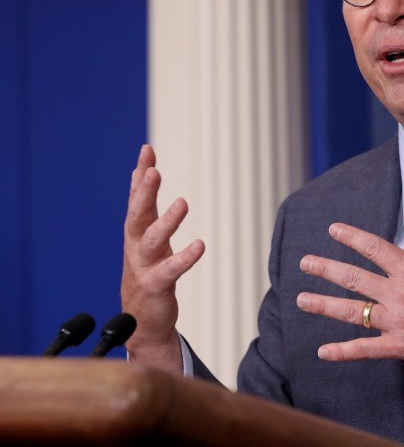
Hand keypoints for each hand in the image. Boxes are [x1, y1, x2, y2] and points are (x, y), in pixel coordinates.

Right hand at [121, 144, 204, 374]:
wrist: (141, 322)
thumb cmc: (147, 272)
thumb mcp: (145, 236)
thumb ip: (146, 206)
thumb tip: (142, 171)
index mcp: (136, 232)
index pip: (137, 198)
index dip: (140, 174)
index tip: (147, 150)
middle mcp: (136, 246)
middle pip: (137, 215)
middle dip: (143, 193)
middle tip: (152, 171)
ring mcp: (143, 266)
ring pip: (151, 241)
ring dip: (166, 222)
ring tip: (182, 202)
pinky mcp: (155, 286)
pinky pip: (170, 271)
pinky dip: (184, 258)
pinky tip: (200, 245)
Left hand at [296, 191, 403, 385]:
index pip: (374, 248)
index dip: (351, 237)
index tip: (333, 229)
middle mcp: (399, 295)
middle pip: (354, 278)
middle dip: (326, 268)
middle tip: (305, 262)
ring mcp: (397, 323)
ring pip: (353, 312)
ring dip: (324, 305)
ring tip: (301, 300)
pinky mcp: (400, 347)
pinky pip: (365, 350)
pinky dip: (343, 351)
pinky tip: (323, 351)